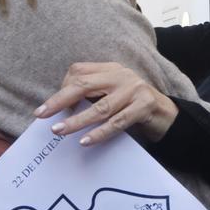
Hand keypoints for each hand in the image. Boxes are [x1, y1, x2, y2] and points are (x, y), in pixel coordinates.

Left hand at [36, 62, 178, 145]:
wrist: (167, 115)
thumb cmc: (133, 106)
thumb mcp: (113, 94)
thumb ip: (93, 95)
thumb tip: (61, 110)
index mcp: (110, 69)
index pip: (79, 72)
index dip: (63, 89)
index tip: (50, 108)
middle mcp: (121, 75)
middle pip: (84, 85)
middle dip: (60, 100)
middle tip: (42, 114)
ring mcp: (134, 90)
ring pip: (99, 107)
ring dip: (77, 120)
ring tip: (58, 131)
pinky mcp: (144, 106)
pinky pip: (117, 122)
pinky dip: (100, 132)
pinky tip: (85, 141)